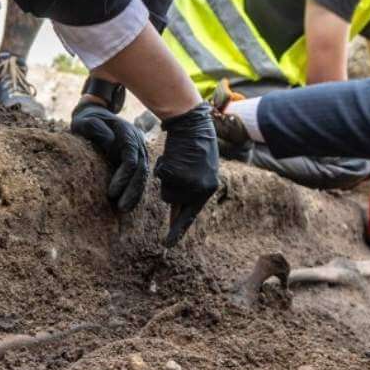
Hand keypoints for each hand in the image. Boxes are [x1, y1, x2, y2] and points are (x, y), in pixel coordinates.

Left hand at [70, 100, 148, 212]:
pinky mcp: (136, 158)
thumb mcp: (86, 121)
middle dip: (132, 190)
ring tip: (124, 209)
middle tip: (121, 208)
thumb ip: (97, 130)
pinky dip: (135, 190)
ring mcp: (139, 150)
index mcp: (127, 132)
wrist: (95, 113)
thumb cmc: (87, 120)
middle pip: (140, 169)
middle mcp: (137, 141)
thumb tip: (111, 146)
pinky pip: (139, 176)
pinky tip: (129, 204)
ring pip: (143, 175)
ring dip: (135, 193)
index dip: (124, 176)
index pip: (130, 156)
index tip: (112, 192)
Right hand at [156, 102, 220, 245]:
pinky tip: (172, 156)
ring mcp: (189, 183)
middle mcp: (201, 190)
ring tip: (176, 160)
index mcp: (209, 189)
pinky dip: (162, 168)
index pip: (191, 214)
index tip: (168, 245)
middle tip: (175, 167)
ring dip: (166, 178)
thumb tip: (178, 211)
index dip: (178, 229)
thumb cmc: (195, 144)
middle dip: (169, 188)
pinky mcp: (177, 175)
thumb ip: (193, 188)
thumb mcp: (201, 169)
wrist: (193, 124)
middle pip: (173, 202)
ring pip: (165, 191)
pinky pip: (161, 179)